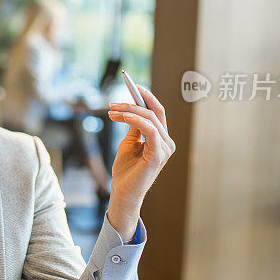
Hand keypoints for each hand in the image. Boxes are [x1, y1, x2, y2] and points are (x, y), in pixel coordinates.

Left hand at [106, 85, 175, 240]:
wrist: (122, 192)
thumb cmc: (125, 170)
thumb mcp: (129, 143)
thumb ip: (134, 127)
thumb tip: (132, 108)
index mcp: (161, 139)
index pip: (157, 112)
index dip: (146, 97)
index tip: (131, 86)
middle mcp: (166, 142)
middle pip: (156, 112)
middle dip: (136, 100)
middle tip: (114, 100)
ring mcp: (164, 149)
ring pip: (151, 118)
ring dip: (130, 110)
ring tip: (112, 109)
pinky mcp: (158, 155)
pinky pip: (150, 130)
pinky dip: (136, 119)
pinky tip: (123, 116)